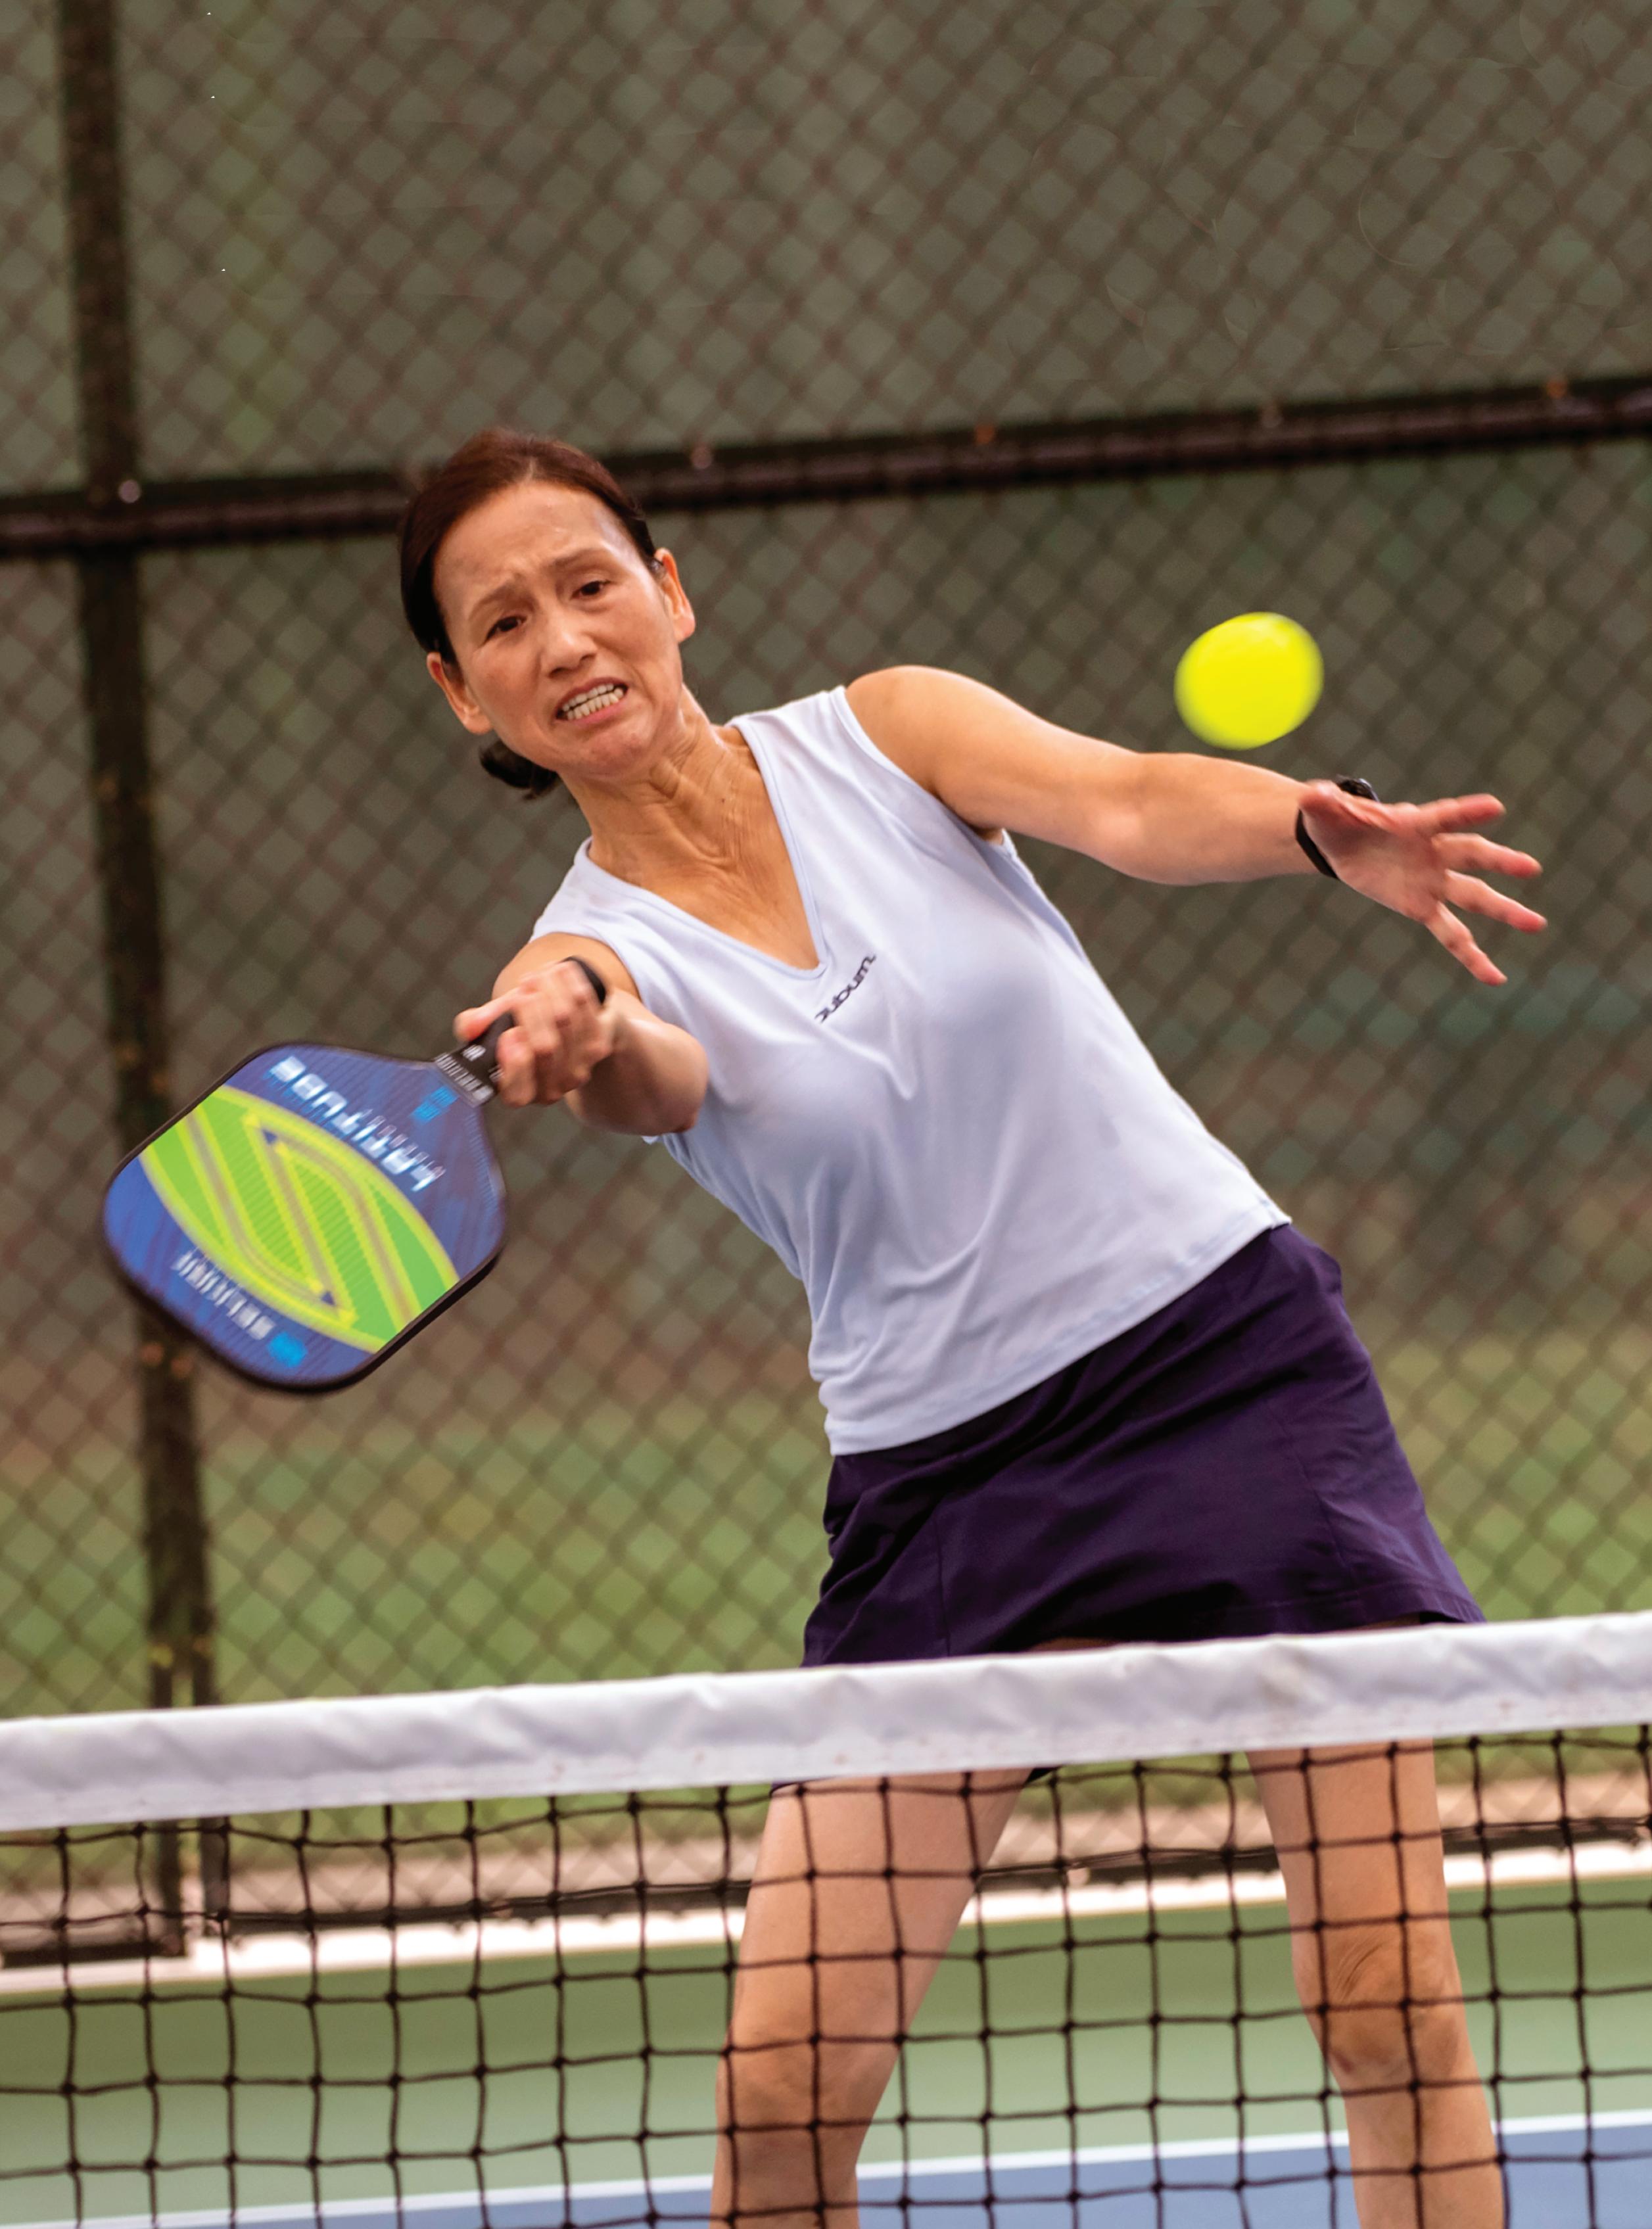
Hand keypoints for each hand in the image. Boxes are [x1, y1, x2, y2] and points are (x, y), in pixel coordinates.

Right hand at [455, 959, 618, 1106]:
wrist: (567, 1019)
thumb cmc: (523, 1026)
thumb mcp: (495, 1025)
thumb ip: (477, 1025)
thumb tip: (470, 1027)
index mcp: (519, 1091)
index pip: (516, 1093)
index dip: (514, 1065)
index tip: (509, 1034)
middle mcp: (550, 1088)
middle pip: (544, 1046)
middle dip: (528, 1009)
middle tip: (521, 992)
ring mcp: (578, 1070)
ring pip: (564, 1018)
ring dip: (546, 988)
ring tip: (535, 978)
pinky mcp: (598, 1046)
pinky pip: (583, 1004)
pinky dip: (567, 982)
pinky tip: (558, 972)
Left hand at [1297, 782, 1545, 985]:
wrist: (1340, 843)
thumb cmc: (1338, 820)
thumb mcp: (1324, 809)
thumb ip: (1323, 803)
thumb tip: (1309, 794)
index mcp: (1414, 822)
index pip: (1444, 816)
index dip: (1467, 812)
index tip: (1495, 808)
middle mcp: (1434, 851)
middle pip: (1471, 855)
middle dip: (1499, 861)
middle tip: (1530, 868)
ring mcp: (1433, 881)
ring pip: (1473, 897)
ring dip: (1504, 910)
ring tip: (1536, 924)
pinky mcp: (1423, 907)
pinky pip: (1453, 935)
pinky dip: (1473, 957)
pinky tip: (1496, 978)